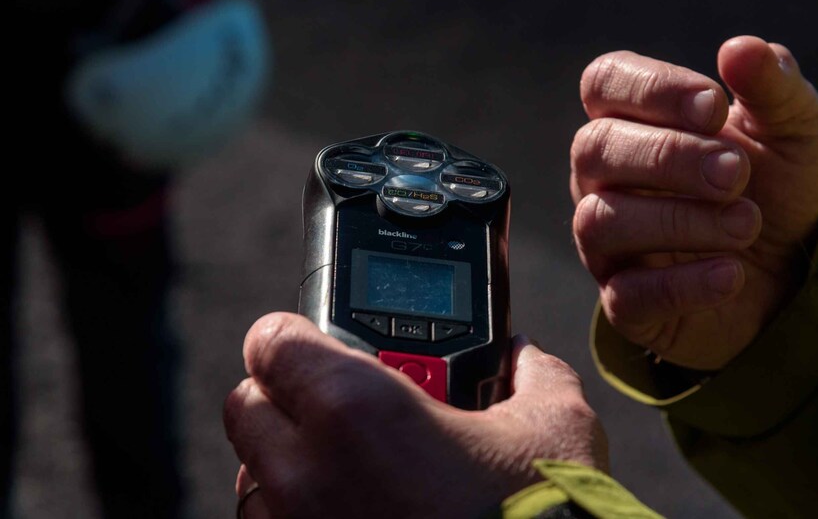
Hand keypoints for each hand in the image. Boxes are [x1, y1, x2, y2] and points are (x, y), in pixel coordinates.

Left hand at [224, 313, 607, 518]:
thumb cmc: (539, 515)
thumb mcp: (554, 430)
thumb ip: (534, 375)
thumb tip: (524, 357)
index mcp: (353, 409)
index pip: (271, 341)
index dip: (293, 335)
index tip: (316, 344)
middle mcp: (306, 474)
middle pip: (246, 406)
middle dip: (284, 397)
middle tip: (340, 404)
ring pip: (252, 477)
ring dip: (286, 462)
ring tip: (349, 464)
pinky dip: (298, 514)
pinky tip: (354, 511)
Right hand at [571, 36, 817, 369]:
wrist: (789, 274)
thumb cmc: (774, 190)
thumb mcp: (790, 133)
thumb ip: (771, 87)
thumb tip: (741, 48)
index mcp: (632, 123)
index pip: (603, 84)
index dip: (649, 89)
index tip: (714, 107)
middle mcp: (603, 179)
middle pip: (593, 149)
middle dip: (667, 157)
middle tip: (736, 173)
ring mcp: (606, 242)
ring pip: (599, 221)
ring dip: (678, 220)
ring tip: (745, 223)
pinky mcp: (624, 301)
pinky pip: (626, 293)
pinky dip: (682, 284)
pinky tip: (731, 274)